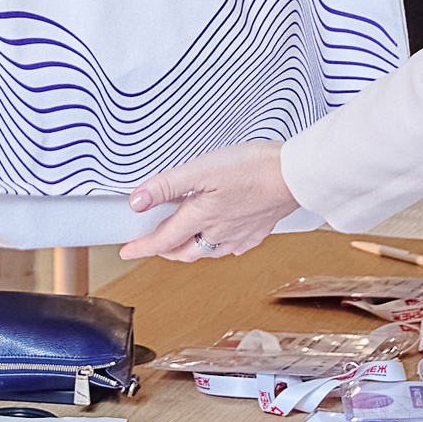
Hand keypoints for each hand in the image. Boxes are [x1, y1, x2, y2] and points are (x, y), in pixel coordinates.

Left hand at [120, 140, 297, 261]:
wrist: (295, 175)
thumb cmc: (253, 168)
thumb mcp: (201, 169)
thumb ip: (167, 185)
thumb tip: (137, 202)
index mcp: (201, 218)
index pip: (163, 240)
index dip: (141, 247)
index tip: (126, 251)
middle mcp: (219, 233)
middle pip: (184, 252)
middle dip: (165, 251)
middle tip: (153, 245)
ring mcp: (240, 235)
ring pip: (208, 253)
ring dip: (190, 250)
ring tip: (182, 241)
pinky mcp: (259, 230)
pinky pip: (233, 247)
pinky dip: (219, 246)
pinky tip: (223, 238)